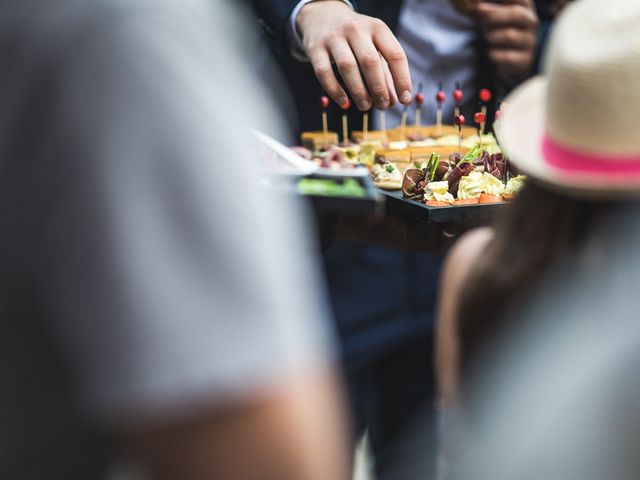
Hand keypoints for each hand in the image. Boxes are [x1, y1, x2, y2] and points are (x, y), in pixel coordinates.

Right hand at [296, 1, 411, 110]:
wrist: (322, 16)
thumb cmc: (355, 38)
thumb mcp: (373, 45)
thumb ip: (384, 71)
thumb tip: (393, 101)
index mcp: (377, 28)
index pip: (395, 54)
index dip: (402, 79)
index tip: (405, 99)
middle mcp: (356, 29)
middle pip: (370, 61)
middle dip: (378, 88)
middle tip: (382, 106)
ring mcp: (333, 37)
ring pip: (347, 67)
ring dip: (358, 91)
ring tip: (365, 106)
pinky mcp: (315, 47)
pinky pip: (324, 72)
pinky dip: (335, 90)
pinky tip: (344, 102)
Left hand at [472, 0, 539, 78]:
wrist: (509, 59)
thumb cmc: (498, 31)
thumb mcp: (490, 18)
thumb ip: (480, 11)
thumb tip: (468, 6)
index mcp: (524, 7)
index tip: (483, 5)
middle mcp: (531, 22)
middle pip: (516, 14)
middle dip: (493, 16)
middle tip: (480, 19)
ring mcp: (530, 41)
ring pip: (509, 36)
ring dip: (492, 36)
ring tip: (487, 37)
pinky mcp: (525, 59)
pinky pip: (507, 57)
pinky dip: (495, 54)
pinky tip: (491, 53)